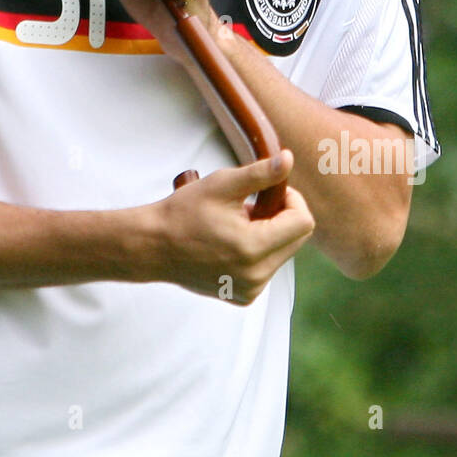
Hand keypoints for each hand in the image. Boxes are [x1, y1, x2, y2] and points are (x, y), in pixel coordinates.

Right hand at [147, 150, 313, 304]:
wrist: (152, 246)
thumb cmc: (183, 212)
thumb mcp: (222, 184)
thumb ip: (261, 173)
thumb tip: (289, 159)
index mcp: (253, 247)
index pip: (303, 222)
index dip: (292, 200)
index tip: (271, 191)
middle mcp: (256, 275)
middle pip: (297, 239)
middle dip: (280, 217)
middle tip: (250, 206)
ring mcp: (250, 289)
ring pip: (283, 253)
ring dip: (269, 234)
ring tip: (236, 225)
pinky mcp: (244, 296)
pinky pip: (267, 268)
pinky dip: (258, 252)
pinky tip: (231, 243)